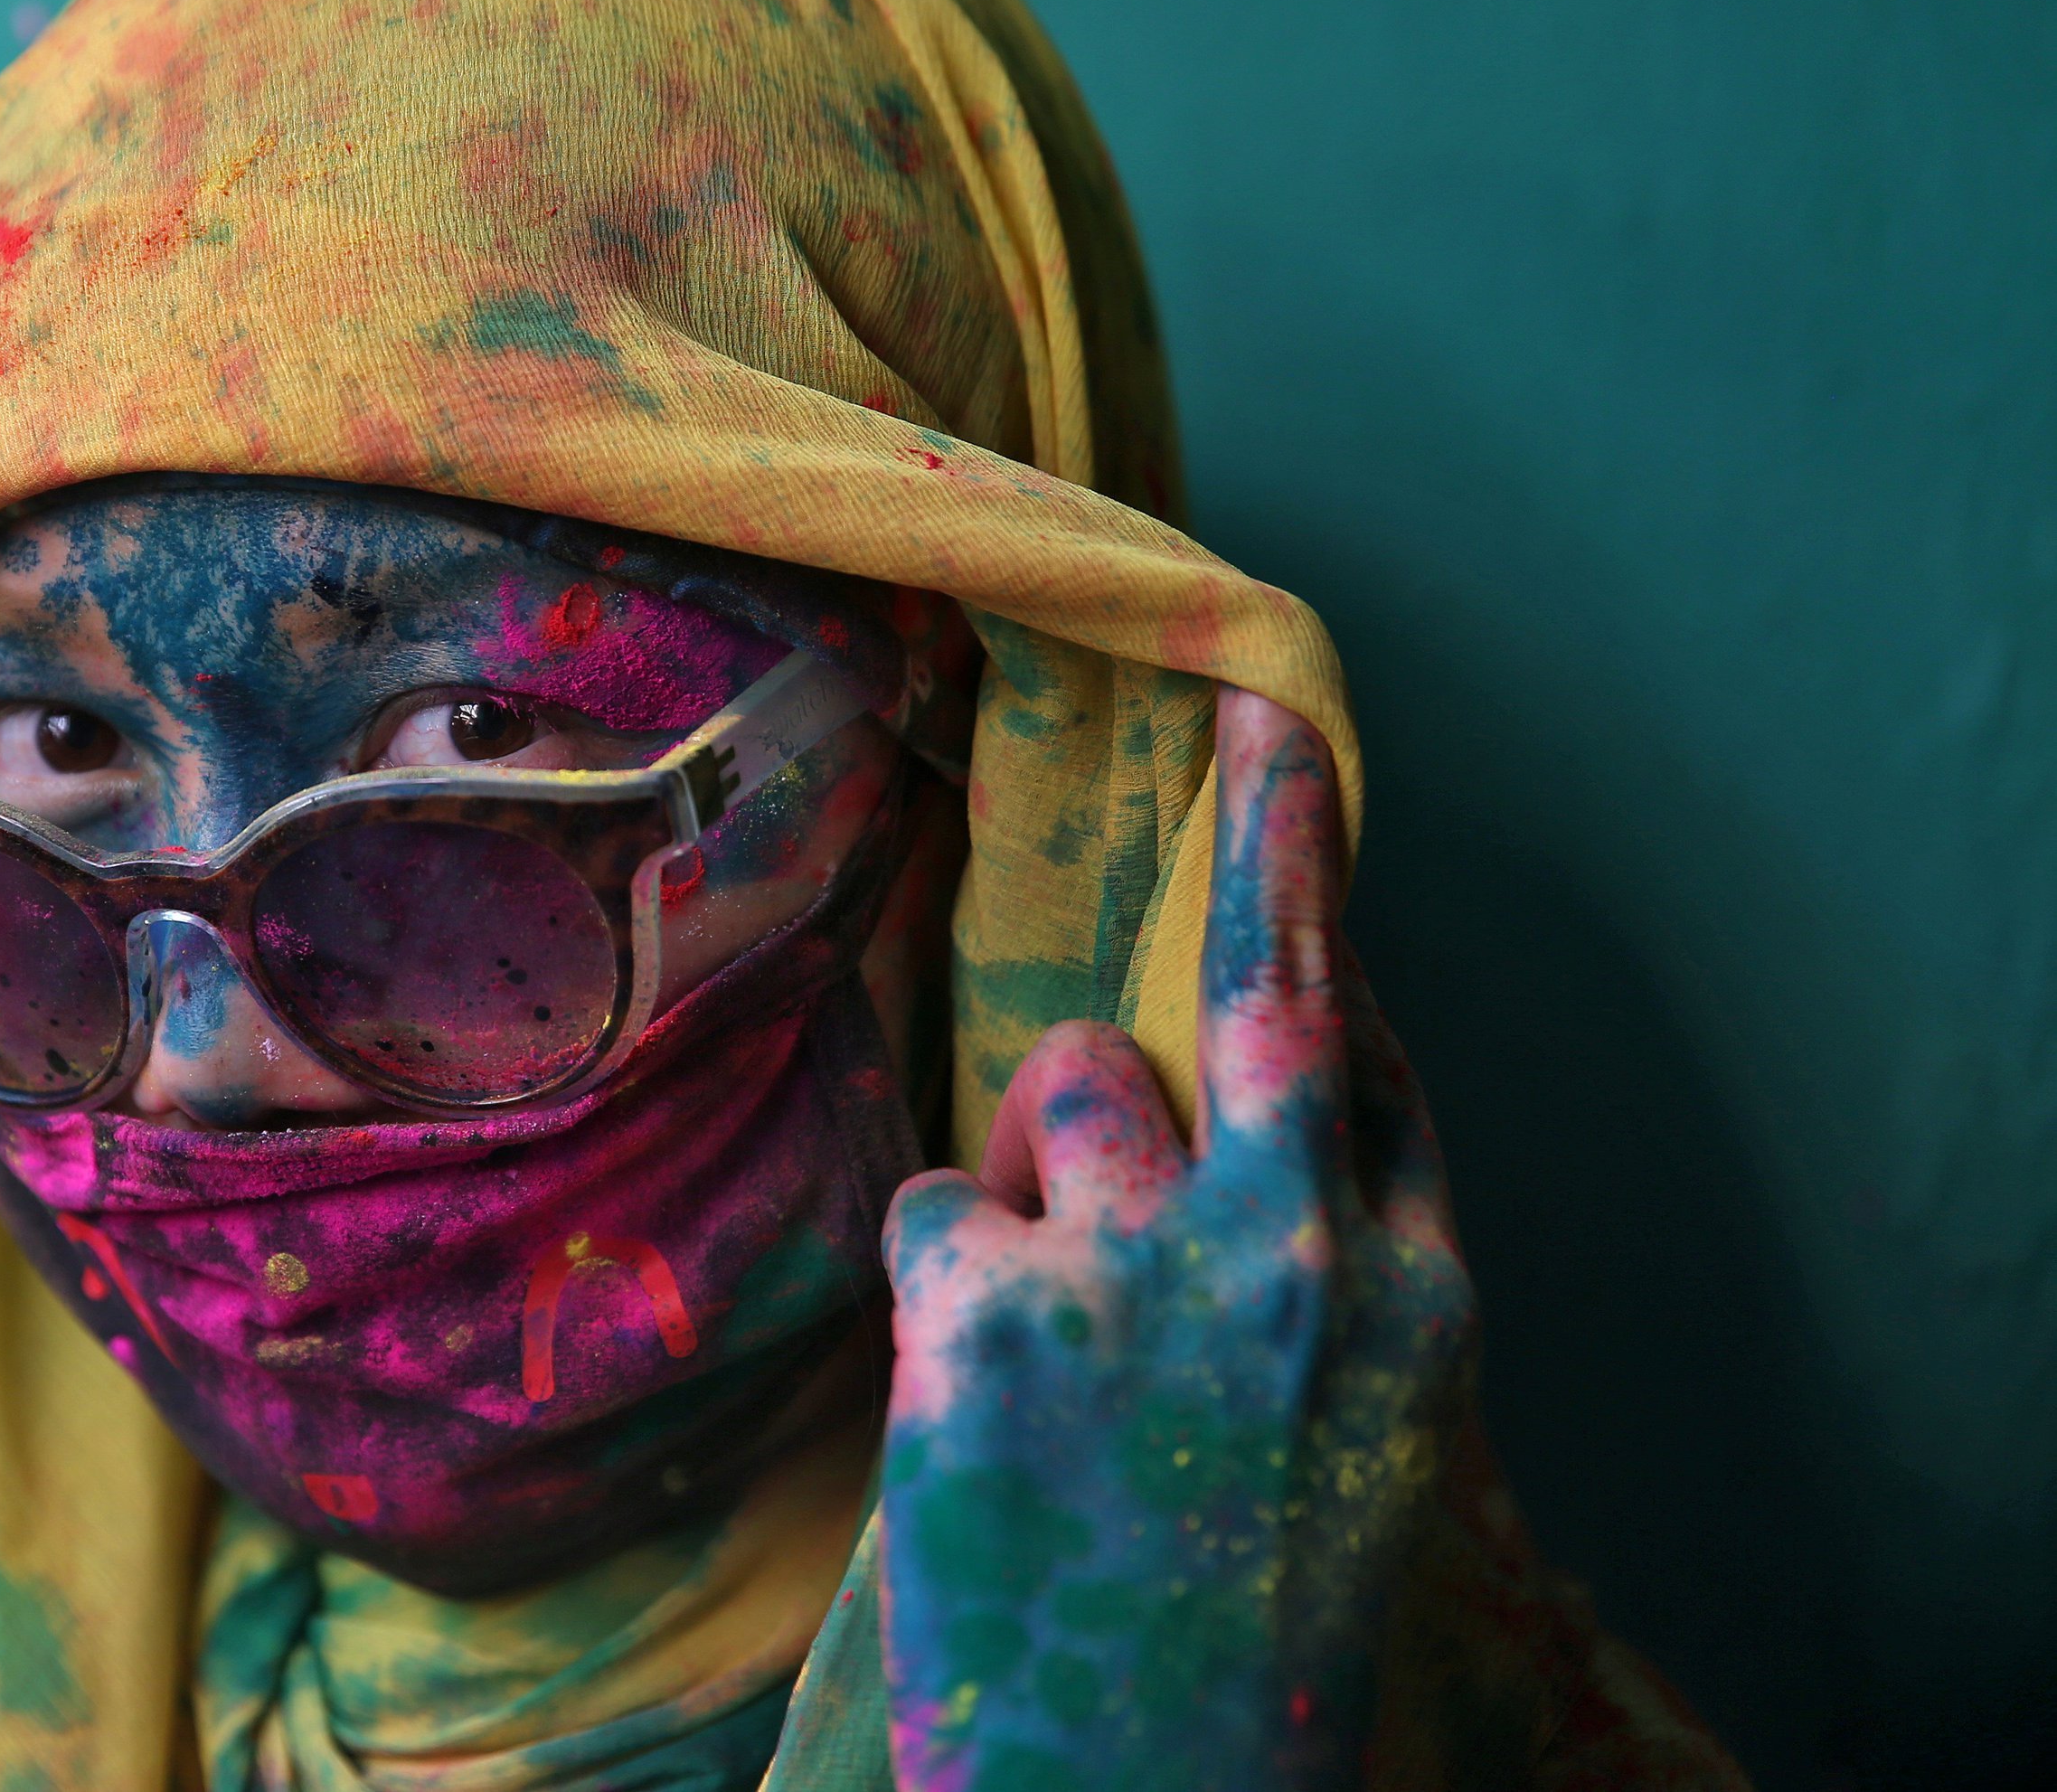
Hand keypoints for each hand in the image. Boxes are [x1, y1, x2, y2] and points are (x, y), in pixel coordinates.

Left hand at [878, 688, 1474, 1791]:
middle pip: (1264, 994)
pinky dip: (942, 1283)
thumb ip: (1333, 1273)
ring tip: (1051, 1333)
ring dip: (1039, 1171)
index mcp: (1415, 1303)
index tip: (1298, 791)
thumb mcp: (1360, 1450)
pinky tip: (972, 1406)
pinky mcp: (991, 1314)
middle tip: (1253, 714)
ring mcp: (1144, 1273)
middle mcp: (1300, 1257)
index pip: (1381, 1063)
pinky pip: (939, 1206)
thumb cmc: (1249, 1640)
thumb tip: (1278, 1102)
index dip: (1327, 929)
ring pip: (1062, 1090)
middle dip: (1271, 837)